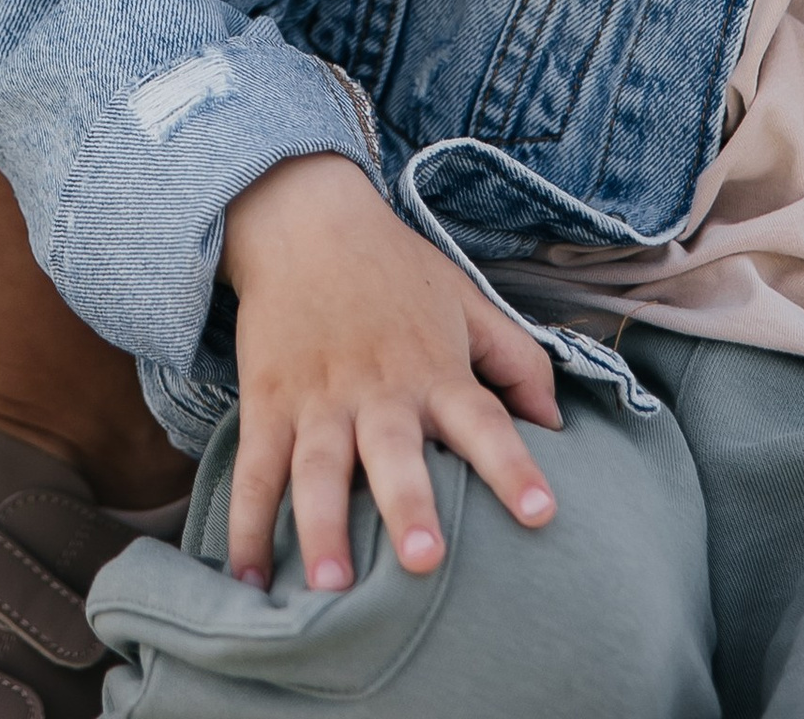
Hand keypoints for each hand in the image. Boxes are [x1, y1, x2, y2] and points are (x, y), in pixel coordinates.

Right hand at [218, 153, 559, 592]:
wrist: (304, 216)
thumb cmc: (395, 269)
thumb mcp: (467, 300)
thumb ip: (518, 360)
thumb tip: (557, 425)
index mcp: (435, 369)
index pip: (483, 420)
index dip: (513, 466)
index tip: (542, 512)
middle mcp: (378, 389)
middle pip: (393, 453)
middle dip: (408, 504)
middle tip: (424, 559)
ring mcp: (317, 398)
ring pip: (317, 469)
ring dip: (322, 527)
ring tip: (332, 587)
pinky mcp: (267, 401)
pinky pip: (254, 470)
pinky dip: (246, 524)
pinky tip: (248, 577)